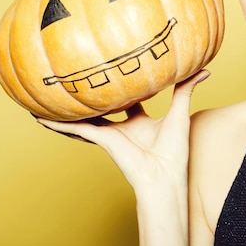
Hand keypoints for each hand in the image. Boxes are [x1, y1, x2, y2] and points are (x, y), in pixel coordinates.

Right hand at [37, 69, 209, 190]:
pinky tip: (41, 117)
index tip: (118, 72)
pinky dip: (59, 124)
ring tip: (49, 97)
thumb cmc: (175, 149)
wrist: (165, 175)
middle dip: (92, 98)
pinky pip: (77, 129)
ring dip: (67, 110)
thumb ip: (186, 89)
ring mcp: (111, 134)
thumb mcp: (180, 112)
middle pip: (103, 108)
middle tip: (78, 80)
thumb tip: (204, 70)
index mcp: (139, 122)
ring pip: (84, 118)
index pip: (129, 101)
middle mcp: (123, 127)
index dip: (124, 88)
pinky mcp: (103, 139)